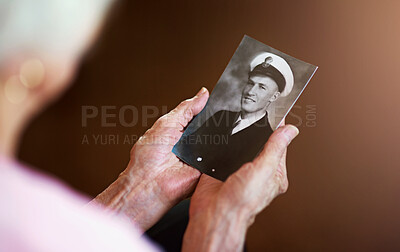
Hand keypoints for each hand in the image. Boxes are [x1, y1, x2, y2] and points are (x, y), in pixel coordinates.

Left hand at [91, 87, 208, 230]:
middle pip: (211, 127)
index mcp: (180, 131)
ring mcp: (200, 157)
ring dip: (215, 137)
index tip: (216, 98)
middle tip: (210, 119)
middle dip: (213, 121)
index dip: (207, 106)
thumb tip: (202, 94)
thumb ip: (186, 109)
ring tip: (203, 138)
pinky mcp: (208, 170)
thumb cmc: (147, 158)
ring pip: (217, 142)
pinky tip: (211, 149)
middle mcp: (191, 144)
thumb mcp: (166, 123)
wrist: (148, 184)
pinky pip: (219, 158)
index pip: (199, 115)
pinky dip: (219, 152)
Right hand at [183, 123, 298, 251]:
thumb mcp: (264, 171)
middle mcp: (258, 172)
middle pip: (261, 143)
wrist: (215, 213)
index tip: (277, 112)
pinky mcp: (222, 168)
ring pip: (243, 145)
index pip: (280, 145)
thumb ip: (275, 149)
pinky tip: (225, 136)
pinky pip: (226, 150)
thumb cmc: (241, 202)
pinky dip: (225, 142)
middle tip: (259, 114)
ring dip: (241, 136)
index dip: (279, 127)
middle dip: (259, 130)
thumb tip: (290, 131)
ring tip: (242, 123)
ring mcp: (240, 169)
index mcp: (274, 174)